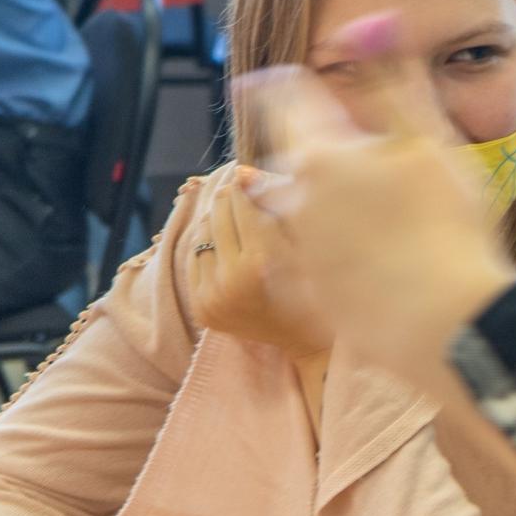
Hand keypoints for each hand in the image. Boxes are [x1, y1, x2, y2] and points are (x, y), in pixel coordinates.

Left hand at [191, 167, 332, 358]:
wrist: (309, 344)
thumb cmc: (319, 290)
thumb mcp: (307, 245)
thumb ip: (276, 206)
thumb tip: (242, 172)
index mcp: (264, 261)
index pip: (243, 204)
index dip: (247, 184)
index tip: (248, 175)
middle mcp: (232, 279)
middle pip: (219, 215)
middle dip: (230, 200)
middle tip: (243, 193)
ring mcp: (213, 296)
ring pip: (202, 234)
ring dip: (217, 222)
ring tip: (236, 222)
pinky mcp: (202, 308)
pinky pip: (195, 260)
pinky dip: (209, 249)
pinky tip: (228, 250)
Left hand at [240, 15, 515, 386]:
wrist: (449, 325)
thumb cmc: (447, 228)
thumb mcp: (430, 140)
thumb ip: (395, 76)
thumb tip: (370, 18)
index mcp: (319, 153)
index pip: (283, 94)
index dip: (287, 77)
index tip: (290, 73)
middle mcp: (294, 199)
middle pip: (284, 154)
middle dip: (306, 144)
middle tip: (338, 143)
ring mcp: (298, 250)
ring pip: (288, 208)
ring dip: (305, 197)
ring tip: (348, 202)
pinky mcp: (311, 294)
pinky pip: (301, 256)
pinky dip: (319, 246)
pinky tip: (359, 253)